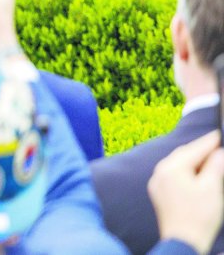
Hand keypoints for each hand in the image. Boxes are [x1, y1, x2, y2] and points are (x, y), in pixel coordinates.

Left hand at [149, 131, 223, 254]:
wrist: (183, 241)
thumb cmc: (199, 216)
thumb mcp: (212, 188)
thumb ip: (215, 166)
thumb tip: (219, 152)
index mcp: (171, 168)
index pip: (194, 149)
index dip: (209, 141)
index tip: (219, 134)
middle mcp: (159, 173)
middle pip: (183, 155)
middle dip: (200, 150)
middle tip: (217, 145)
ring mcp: (157, 183)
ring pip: (177, 165)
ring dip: (193, 161)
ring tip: (209, 158)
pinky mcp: (159, 194)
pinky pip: (173, 175)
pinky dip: (186, 172)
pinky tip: (197, 174)